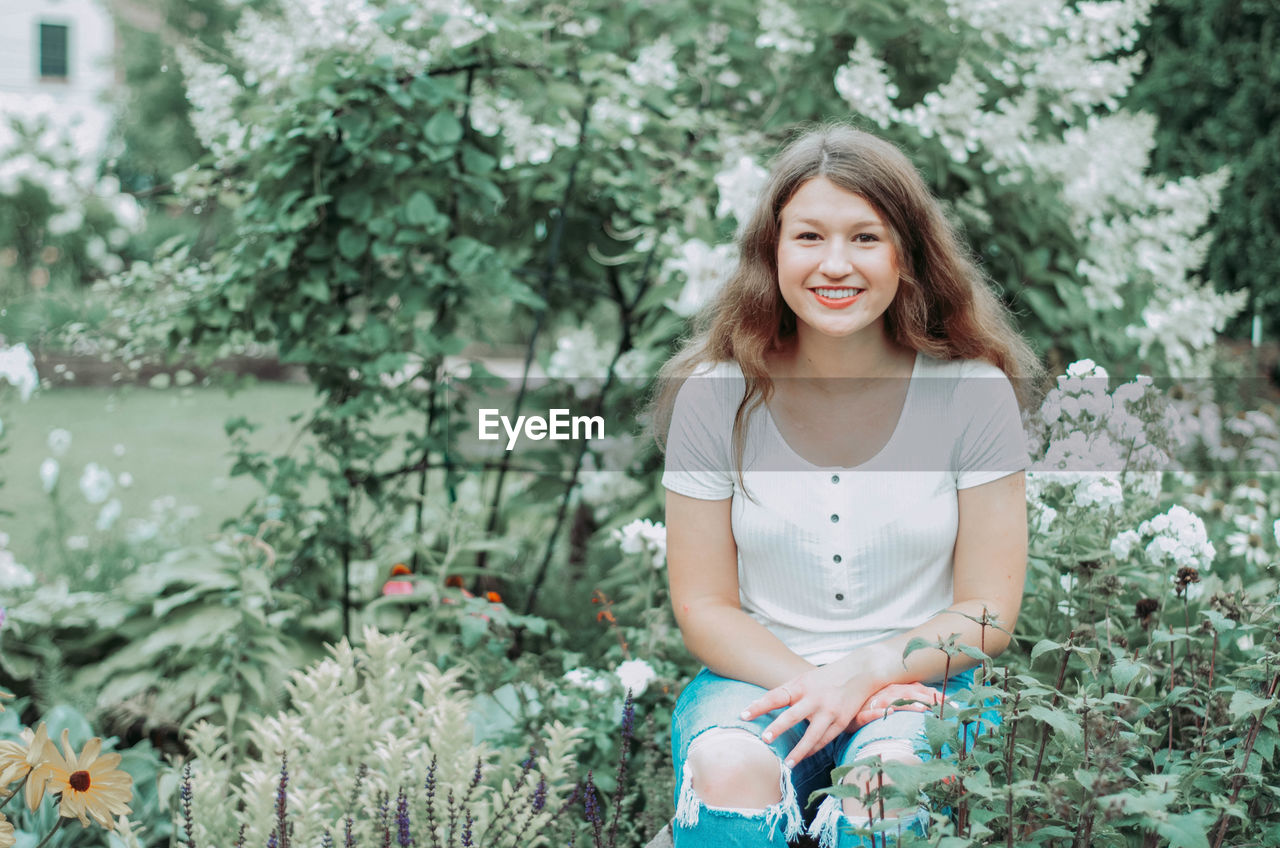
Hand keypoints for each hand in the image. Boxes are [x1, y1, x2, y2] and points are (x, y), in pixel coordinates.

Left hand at [739, 664, 878, 766]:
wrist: (861, 671)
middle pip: (793, 715)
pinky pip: (825, 740)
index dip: (759, 705)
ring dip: (799, 750)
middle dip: (778, 728)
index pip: (776, 696)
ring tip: (787, 764)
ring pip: (812, 735)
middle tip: (764, 739)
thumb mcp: (804, 679)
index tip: (743, 715)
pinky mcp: (842, 721)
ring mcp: (829, 711)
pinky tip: (803, 757)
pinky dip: (813, 750)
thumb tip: (759, 705)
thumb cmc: (825, 678)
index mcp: (801, 685)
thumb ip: (786, 693)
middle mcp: (814, 698)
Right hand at [851, 682, 940, 728]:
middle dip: (926, 699)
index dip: (935, 695)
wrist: (844, 708)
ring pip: (893, 701)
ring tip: (922, 709)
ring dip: (908, 704)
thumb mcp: (892, 699)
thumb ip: (911, 699)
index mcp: (897, 688)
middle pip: (910, 693)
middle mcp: (887, 692)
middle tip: (942, 706)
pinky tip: (890, 713)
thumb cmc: (872, 705)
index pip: (919, 689)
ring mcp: (873, 702)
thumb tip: (933, 704)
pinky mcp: (860, 714)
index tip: (952, 702)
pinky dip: (880, 712)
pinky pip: (870, 714)